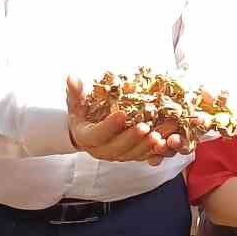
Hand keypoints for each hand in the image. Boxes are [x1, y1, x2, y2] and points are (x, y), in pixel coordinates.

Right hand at [66, 76, 185, 162]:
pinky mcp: (127, 157)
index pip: (98, 134)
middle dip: (132, 138)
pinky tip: (164, 145)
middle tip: (145, 127)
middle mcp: (100, 150)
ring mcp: (115, 156)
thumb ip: (75, 91)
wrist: (85, 132)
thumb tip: (72, 77)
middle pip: (117, 148)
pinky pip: (141, 157)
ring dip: (146, 147)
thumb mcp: (75, 102)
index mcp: (87, 137)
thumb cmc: (82, 114)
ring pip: (131, 155)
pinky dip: (153, 153)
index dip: (110, 126)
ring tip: (159, 137)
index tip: (122, 114)